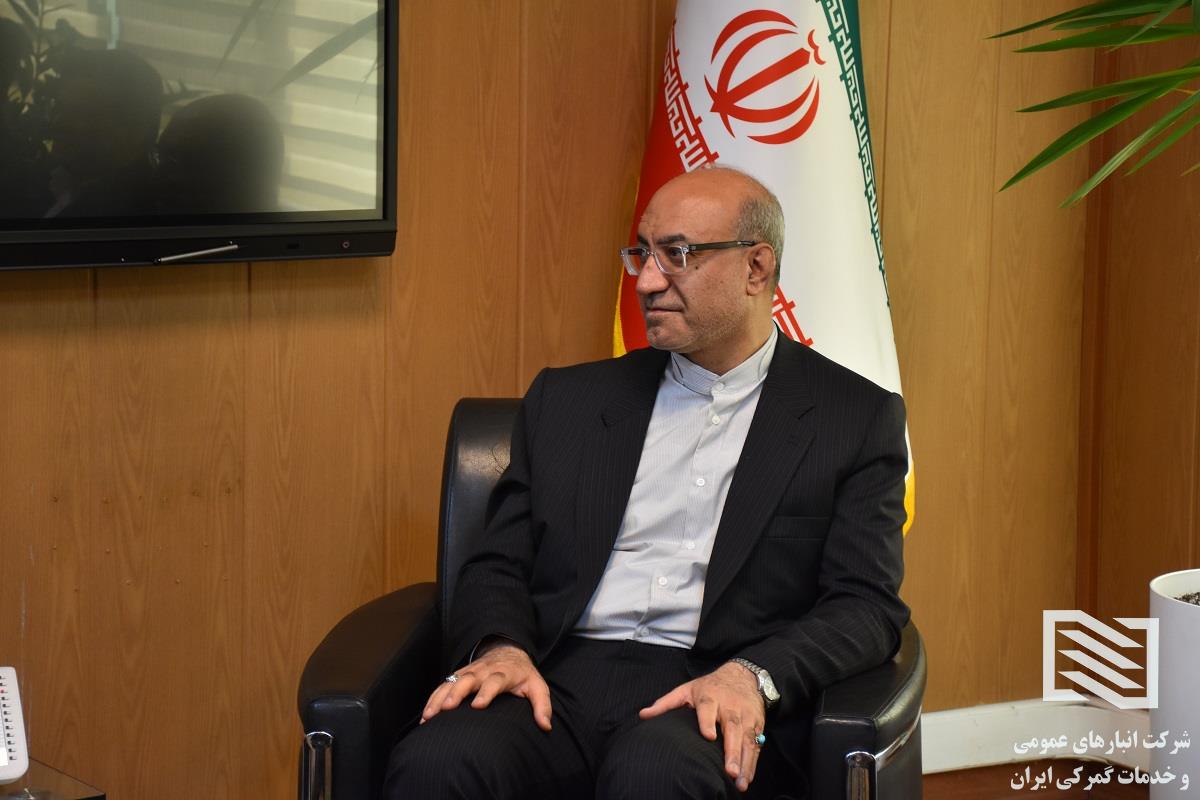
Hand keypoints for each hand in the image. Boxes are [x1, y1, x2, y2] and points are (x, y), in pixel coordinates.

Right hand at [420, 642, 552, 730]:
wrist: (507, 651)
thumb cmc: (522, 675)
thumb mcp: (537, 686)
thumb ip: (542, 705)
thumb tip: (546, 726)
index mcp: (503, 674)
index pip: (494, 681)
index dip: (486, 692)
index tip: (478, 705)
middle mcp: (483, 671)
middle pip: (467, 679)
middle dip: (456, 693)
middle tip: (446, 708)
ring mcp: (469, 672)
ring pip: (451, 682)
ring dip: (439, 697)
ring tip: (429, 715)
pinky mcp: (459, 676)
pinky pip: (443, 686)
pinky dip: (432, 699)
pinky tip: (425, 716)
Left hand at [639, 662, 764, 792]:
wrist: (744, 676)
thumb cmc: (710, 686)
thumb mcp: (687, 689)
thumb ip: (666, 703)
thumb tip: (643, 715)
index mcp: (710, 697)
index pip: (708, 708)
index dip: (708, 722)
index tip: (709, 736)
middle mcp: (730, 707)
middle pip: (732, 728)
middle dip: (732, 751)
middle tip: (729, 771)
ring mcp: (745, 716)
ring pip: (747, 739)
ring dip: (744, 762)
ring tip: (740, 782)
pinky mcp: (757, 725)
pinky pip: (756, 745)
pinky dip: (752, 763)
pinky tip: (747, 779)